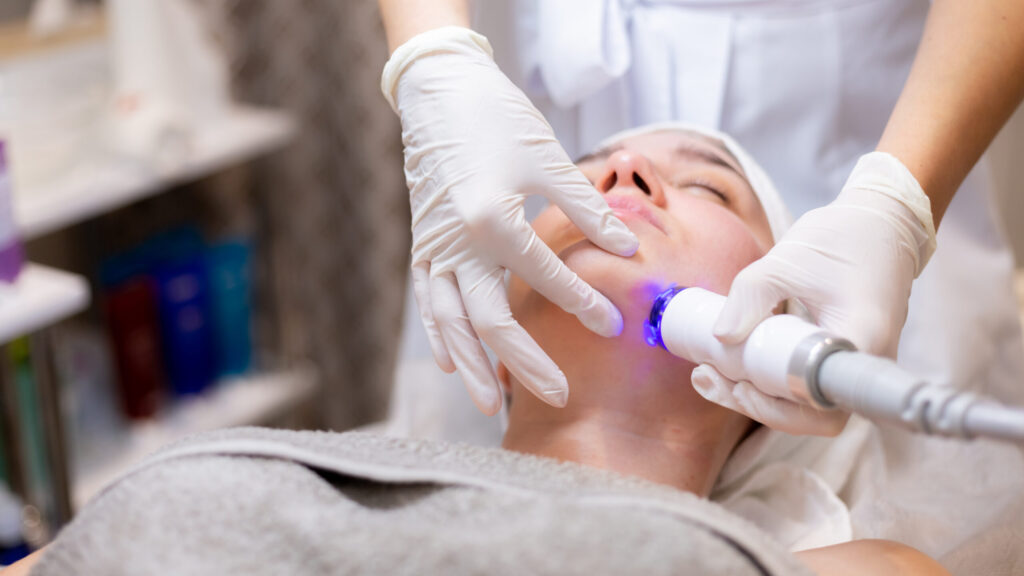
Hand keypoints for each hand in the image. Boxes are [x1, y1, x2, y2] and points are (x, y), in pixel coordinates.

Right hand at [382, 27, 638, 414]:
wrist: (439, 90)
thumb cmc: (496, 118)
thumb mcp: (548, 158)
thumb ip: (586, 208)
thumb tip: (628, 247)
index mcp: (492, 219)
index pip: (543, 276)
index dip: (583, 302)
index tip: (614, 325)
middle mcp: (458, 243)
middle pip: (490, 320)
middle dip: (525, 363)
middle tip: (559, 395)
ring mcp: (435, 247)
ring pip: (450, 322)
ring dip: (473, 366)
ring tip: (492, 404)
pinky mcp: (423, 245)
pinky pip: (429, 302)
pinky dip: (440, 335)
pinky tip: (453, 363)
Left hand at [698, 152, 935, 433]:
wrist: (882, 226)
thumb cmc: (842, 239)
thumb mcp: (787, 260)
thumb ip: (751, 297)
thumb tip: (720, 337)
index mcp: (860, 340)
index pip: (821, 403)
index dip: (779, 408)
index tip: (742, 385)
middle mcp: (863, 364)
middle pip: (810, 414)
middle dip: (755, 405)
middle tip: (707, 379)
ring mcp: (853, 365)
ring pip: (805, 404)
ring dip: (756, 396)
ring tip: (707, 375)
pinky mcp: (839, 360)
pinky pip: (804, 384)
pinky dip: (768, 380)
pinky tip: (728, 367)